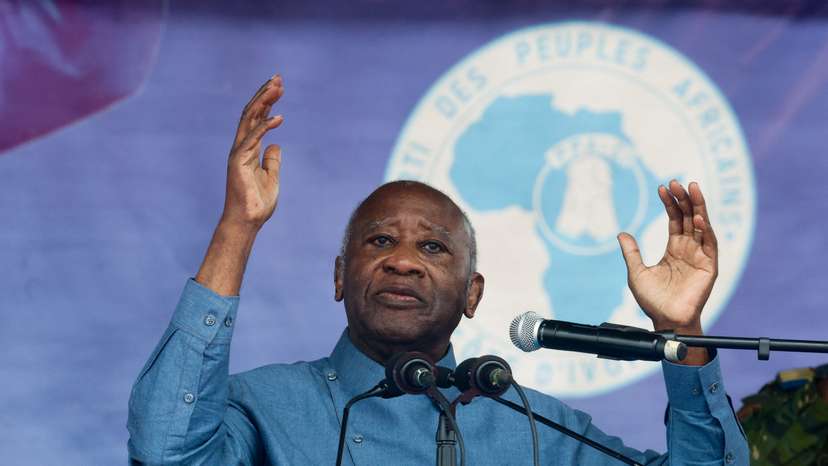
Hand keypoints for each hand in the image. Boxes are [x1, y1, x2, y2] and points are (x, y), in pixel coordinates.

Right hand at [221, 74, 284, 230]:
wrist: (248, 221)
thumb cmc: (258, 203)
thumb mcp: (271, 176)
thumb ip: (272, 159)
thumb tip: (276, 144)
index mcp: (248, 149)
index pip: (256, 119)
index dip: (267, 101)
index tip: (278, 87)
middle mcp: (241, 147)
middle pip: (251, 113)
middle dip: (264, 94)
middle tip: (278, 78)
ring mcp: (238, 152)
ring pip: (249, 120)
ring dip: (263, 102)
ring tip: (277, 87)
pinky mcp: (238, 161)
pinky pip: (252, 139)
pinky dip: (265, 126)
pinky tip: (279, 117)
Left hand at [617, 180, 717, 333]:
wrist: (665, 320)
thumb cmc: (652, 300)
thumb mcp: (636, 271)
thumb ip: (631, 252)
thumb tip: (621, 233)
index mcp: (674, 249)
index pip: (675, 220)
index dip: (670, 203)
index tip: (662, 188)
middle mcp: (689, 249)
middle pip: (689, 217)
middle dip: (684, 199)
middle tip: (677, 182)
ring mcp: (700, 256)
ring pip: (702, 225)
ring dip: (698, 207)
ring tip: (692, 188)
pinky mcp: (709, 267)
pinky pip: (709, 244)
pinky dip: (706, 230)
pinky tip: (698, 218)